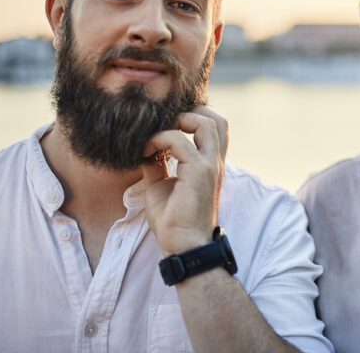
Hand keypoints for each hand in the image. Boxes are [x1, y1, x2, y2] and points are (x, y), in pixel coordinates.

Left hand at [141, 105, 228, 255]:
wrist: (183, 246)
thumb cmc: (174, 221)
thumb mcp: (161, 185)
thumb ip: (157, 165)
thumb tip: (144, 149)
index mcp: (209, 164)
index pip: (214, 128)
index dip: (193, 117)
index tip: (166, 125)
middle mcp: (214, 161)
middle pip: (215, 119)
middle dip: (188, 113)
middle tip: (162, 125)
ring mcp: (209, 165)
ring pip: (205, 122)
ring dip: (177, 121)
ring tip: (156, 134)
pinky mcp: (198, 172)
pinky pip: (179, 141)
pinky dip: (160, 138)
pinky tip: (146, 150)